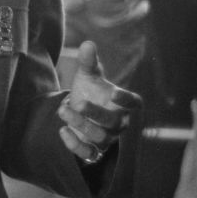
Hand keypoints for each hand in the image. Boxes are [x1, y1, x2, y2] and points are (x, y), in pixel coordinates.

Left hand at [58, 41, 142, 162]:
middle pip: (113, 122)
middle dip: (95, 114)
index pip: (134, 103)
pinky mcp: (93, 150)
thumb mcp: (87, 75)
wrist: (79, 111)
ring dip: (81, 125)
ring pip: (100, 137)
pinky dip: (76, 145)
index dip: (126, 99)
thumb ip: (88, 61)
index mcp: (122, 103)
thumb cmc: (90, 91)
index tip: (114, 92)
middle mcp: (118, 122)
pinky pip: (89, 154)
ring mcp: (107, 138)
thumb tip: (88, 43)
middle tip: (77, 103)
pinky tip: (62, 131)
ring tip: (62, 110)